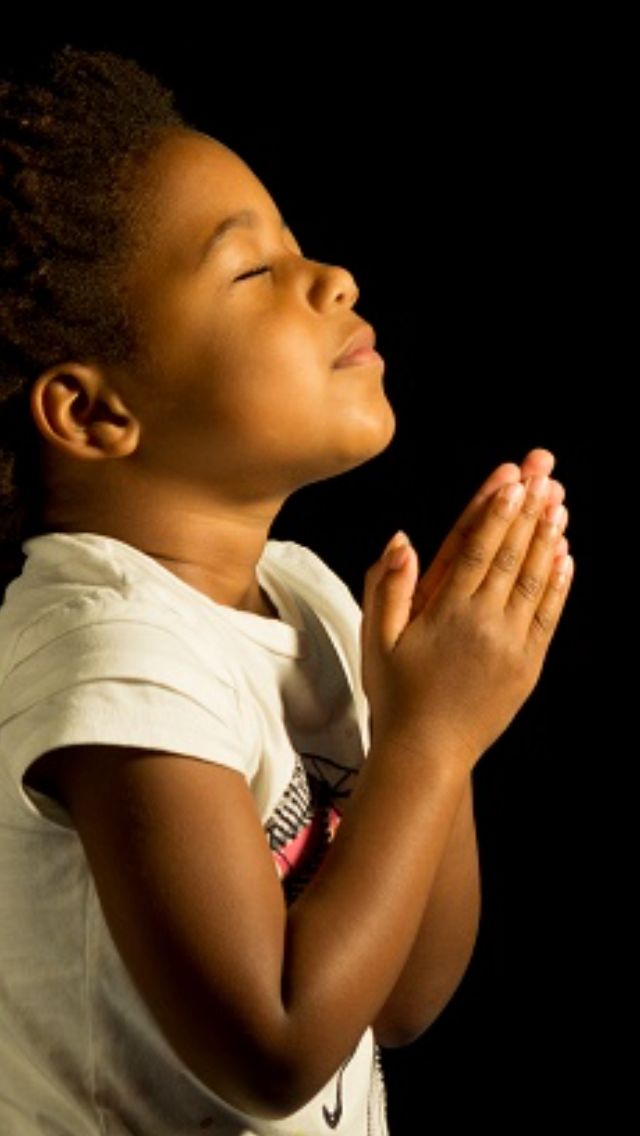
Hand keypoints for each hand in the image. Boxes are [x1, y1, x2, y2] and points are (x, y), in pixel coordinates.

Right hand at [360, 460, 573, 770]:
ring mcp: (511, 643)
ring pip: (534, 579)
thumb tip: (402, 540)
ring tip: (558, 501)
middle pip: (512, 554)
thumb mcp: (376, 638)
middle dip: (528, 508)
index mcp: (446, 610)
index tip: (512, 478)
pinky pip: (548, 615)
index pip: (476, 548)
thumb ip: (387, 586)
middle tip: (545, 472)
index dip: (495, 510)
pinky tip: (565, 555)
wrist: (428, 751)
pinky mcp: (527, 664)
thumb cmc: (395, 693)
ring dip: (548, 537)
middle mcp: (483, 621)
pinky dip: (558, 583)